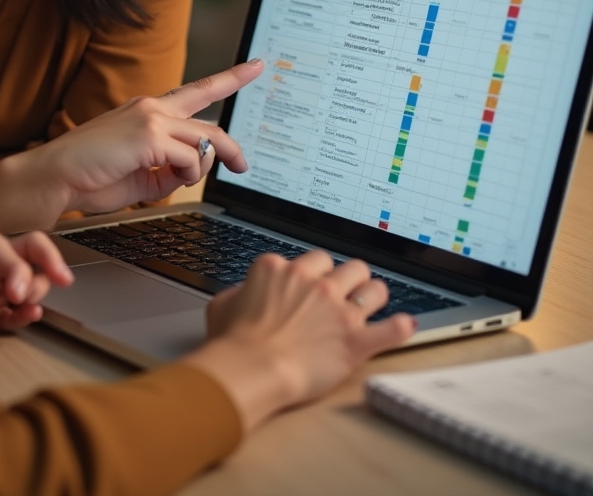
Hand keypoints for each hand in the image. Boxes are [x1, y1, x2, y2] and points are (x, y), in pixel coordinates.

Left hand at [0, 229, 73, 337]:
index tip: (17, 287)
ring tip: (31, 305)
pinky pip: (14, 313)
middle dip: (48, 262)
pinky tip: (29, 316)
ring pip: (28, 283)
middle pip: (28, 254)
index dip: (16, 265)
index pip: (5, 247)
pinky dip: (26, 315)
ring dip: (37, 291)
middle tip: (60, 280)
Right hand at [42, 58, 264, 214]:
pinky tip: (163, 182)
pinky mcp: (149, 135)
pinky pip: (190, 160)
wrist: (53, 177)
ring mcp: (150, 118)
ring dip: (199, 171)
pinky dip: (184, 178)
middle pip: (210, 125)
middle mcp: (151, 107)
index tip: (255, 66)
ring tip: (175, 184)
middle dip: (232, 149)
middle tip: (243, 167)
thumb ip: (167, 169)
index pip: (197, 90)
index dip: (230, 78)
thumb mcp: (140, 174)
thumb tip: (191, 172)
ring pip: (204, 143)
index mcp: (147, 111)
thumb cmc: (89, 177)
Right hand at [183, 250, 414, 431]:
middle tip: (346, 290)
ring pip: (374, 287)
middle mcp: (314, 282)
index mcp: (281, 270)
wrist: (252, 369)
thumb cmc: (234, 342)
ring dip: (374, 294)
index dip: (313, 274)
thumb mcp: (222, 304)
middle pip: (347, 267)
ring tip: (373, 301)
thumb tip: (246, 292)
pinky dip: (400, 328)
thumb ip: (240, 291)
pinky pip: (392, 329)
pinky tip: (405, 326)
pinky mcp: (356, 340)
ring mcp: (339, 310)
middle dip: (349, 277)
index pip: (311, 259)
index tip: (312, 286)